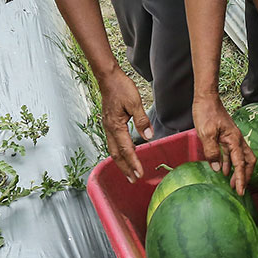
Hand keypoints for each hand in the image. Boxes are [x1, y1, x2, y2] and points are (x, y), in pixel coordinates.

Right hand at [98, 67, 151, 181]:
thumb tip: (149, 136)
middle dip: (125, 168)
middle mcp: (109, 129)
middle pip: (116, 155)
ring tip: (128, 172)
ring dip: (121, 162)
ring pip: (113, 150)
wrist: (108, 78)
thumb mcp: (135, 102)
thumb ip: (142, 121)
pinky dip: (118, 152)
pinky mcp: (109, 123)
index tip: (139, 174)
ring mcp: (107, 126)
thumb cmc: (121, 87)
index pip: (126, 149)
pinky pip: (113, 142)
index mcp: (116, 126)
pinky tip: (124, 154)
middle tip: (133, 180)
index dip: (133, 163)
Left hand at [193, 95, 254, 194]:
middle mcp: (237, 139)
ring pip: (241, 158)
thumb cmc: (206, 113)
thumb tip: (218, 168)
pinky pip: (231, 153)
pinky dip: (230, 163)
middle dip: (246, 175)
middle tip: (238, 188)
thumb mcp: (206, 133)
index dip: (241, 179)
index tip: (240, 191)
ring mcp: (232, 138)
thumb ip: (212, 151)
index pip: (241, 164)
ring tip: (231, 183)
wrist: (206, 98)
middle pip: (248, 161)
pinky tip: (222, 169)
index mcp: (234, 140)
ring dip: (238, 171)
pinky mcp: (226, 137)